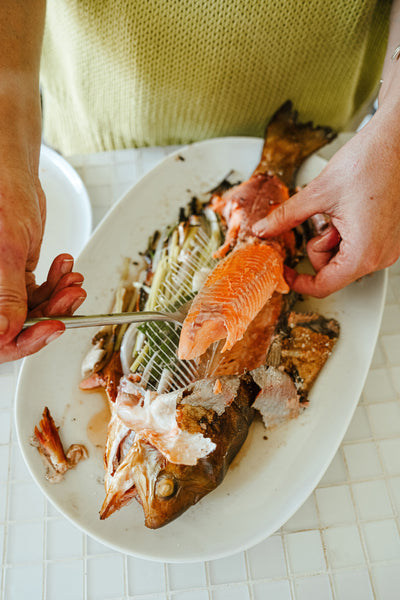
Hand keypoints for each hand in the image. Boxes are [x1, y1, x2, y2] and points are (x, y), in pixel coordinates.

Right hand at [0, 173, 85, 361]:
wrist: (12, 175)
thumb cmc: (1, 198)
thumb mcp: (7, 248)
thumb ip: (7, 293)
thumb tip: (4, 332)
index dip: (24, 339)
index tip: (53, 328)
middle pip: (18, 326)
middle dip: (51, 313)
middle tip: (72, 296)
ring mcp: (2, 287)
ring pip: (34, 310)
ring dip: (60, 297)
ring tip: (73, 280)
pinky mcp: (17, 277)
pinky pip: (41, 292)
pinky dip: (58, 283)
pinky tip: (65, 268)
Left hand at [253, 108, 399, 296]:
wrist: (395, 142)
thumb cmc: (369, 162)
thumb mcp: (317, 193)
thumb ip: (286, 217)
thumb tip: (263, 229)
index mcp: (363, 253)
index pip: (324, 286)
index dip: (298, 282)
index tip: (285, 273)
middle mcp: (380, 256)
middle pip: (333, 272)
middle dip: (319, 247)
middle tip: (325, 220)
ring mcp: (388, 248)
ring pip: (343, 259)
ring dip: (332, 239)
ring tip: (341, 212)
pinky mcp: (390, 238)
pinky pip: (358, 248)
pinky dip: (346, 234)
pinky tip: (351, 212)